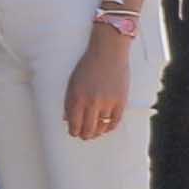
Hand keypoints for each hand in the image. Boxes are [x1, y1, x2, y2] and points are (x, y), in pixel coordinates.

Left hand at [65, 22, 138, 143]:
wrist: (108, 53)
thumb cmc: (88, 66)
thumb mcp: (72, 82)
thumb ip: (69, 101)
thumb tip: (67, 119)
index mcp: (77, 98)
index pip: (74, 124)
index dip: (74, 131)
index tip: (74, 132)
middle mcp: (92, 102)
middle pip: (88, 129)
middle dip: (85, 134)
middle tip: (84, 135)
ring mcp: (107, 102)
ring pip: (102, 127)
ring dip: (97, 132)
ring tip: (95, 132)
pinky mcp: (121, 101)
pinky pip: (115, 121)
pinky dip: (110, 127)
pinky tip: (106, 127)